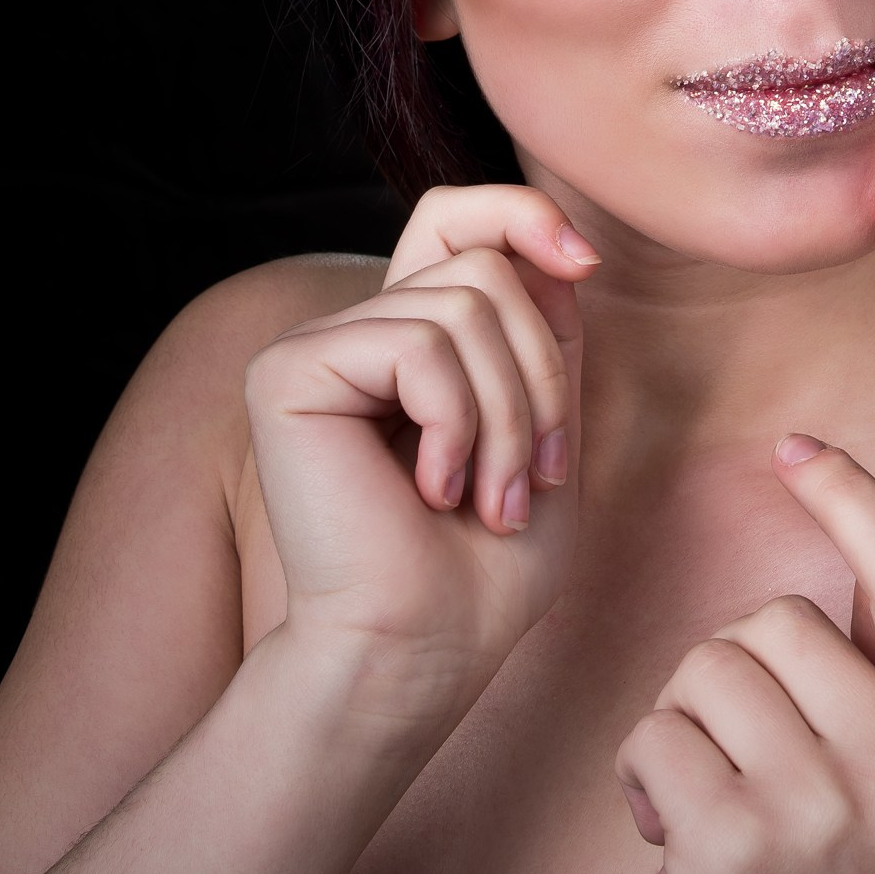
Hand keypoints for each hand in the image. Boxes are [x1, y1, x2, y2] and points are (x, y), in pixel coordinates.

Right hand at [244, 184, 596, 726]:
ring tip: (489, 500)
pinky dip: (456, 420)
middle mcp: (358, 331)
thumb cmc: (480, 578)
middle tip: (532, 479)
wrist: (416, 658)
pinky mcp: (289, 371)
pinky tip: (430, 491)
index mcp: (408, 342)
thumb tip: (556, 252)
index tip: (585, 263)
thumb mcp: (543, 435)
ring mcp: (317, 347)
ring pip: (465, 305)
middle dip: (539, 374)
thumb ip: (545, 342)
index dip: (522, 215)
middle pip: (486, 268)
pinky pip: (418, 342)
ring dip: (508, 413)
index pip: (456, 218)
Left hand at [612, 438, 874, 873]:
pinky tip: (671, 841)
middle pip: (779, 619)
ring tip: (712, 808)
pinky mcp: (741, 841)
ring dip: (684, 724)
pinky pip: (655, 731)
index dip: (858, 499)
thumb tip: (847, 561)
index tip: (798, 446)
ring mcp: (832, 810)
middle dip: (737, 675)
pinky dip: (640, 775)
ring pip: (708, 666)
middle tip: (748, 768)